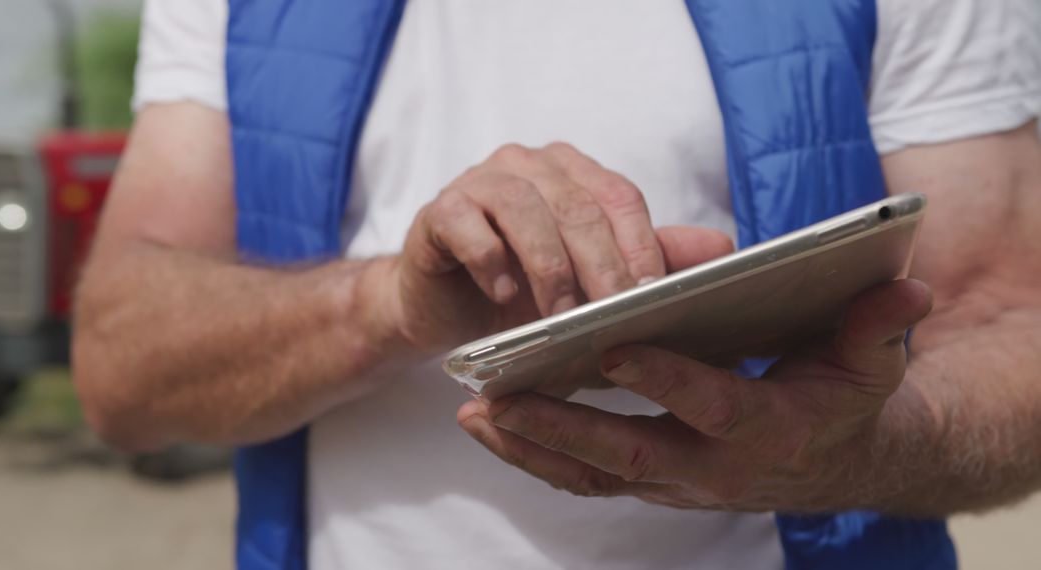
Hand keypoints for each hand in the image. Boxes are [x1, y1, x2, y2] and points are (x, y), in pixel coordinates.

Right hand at [379, 142, 733, 352]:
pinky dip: (490, 261)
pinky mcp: (438, 210)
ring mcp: (479, 182)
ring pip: (524, 210)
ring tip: (561, 318)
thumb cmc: (525, 293)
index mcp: (573, 172)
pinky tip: (505, 296)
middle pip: (577, 206)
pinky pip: (466, 225)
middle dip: (601, 266)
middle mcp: (528, 165)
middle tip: (616, 316)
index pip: (620, 197)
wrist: (446, 309)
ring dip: (548, 268)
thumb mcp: (593, 282)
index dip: (641, 245)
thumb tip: (725, 248)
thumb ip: (651, 259)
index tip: (654, 296)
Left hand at [457, 279, 934, 511]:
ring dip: (530, 446)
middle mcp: (712, 466)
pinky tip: (491, 426)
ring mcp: (674, 479)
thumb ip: (876, 326)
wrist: (832, 462)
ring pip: (592, 473)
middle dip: (561, 426)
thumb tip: (907, 287)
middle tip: (498, 396)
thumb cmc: (843, 398)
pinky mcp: (649, 480)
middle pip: (627, 452)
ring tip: (473, 414)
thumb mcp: (868, 360)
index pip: (711, 404)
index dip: (665, 380)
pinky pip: (583, 477)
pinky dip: (535, 456)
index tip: (611, 348)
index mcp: (765, 426)